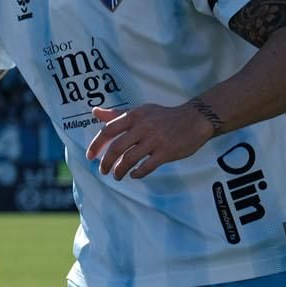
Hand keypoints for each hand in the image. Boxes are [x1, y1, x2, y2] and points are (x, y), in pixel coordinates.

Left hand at [85, 103, 215, 179]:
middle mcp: (143, 127)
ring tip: (116, 175)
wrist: (195, 119)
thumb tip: (95, 111)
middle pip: (116, 148)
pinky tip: (133, 175)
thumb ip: (117, 114)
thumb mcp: (140, 111)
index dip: (96, 145)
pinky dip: (137, 173)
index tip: (89, 157)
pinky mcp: (166, 152)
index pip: (108, 130)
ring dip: (119, 170)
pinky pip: (146, 167)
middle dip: (105, 162)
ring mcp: (155, 140)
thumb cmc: (163, 116)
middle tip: (102, 171)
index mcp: (134, 116)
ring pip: (129, 159)